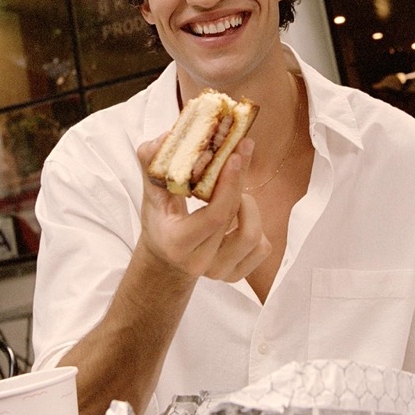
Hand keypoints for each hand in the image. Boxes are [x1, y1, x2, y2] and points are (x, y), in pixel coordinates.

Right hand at [137, 135, 270, 283]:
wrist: (166, 256)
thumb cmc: (160, 219)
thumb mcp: (152, 193)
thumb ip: (152, 164)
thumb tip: (163, 139)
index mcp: (177, 243)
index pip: (215, 216)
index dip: (229, 185)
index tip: (234, 156)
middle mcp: (199, 263)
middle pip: (232, 217)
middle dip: (238, 180)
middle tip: (241, 151)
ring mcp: (219, 272)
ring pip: (253, 236)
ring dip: (248, 206)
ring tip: (235, 193)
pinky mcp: (236, 274)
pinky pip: (262, 248)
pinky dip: (255, 225)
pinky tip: (239, 215)